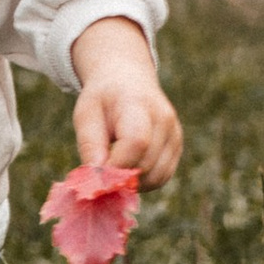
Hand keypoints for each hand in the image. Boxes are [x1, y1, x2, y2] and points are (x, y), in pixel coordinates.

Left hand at [70, 16, 181, 184]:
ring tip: (113, 166)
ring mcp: (175, 134)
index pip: (137, 143)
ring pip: (156, 177)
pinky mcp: (177, 147)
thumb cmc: (103, 100)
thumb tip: (97, 179)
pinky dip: (143, 181)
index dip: (116, 166)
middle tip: (100, 172)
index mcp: (139, 105)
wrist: (128, 81)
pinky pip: (162, 177)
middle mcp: (164, 120)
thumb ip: (90, 145)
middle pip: (145, 165)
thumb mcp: (86, 115)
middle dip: (120, 176)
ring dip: (132, 182)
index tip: (97, 173)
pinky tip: (127, 168)